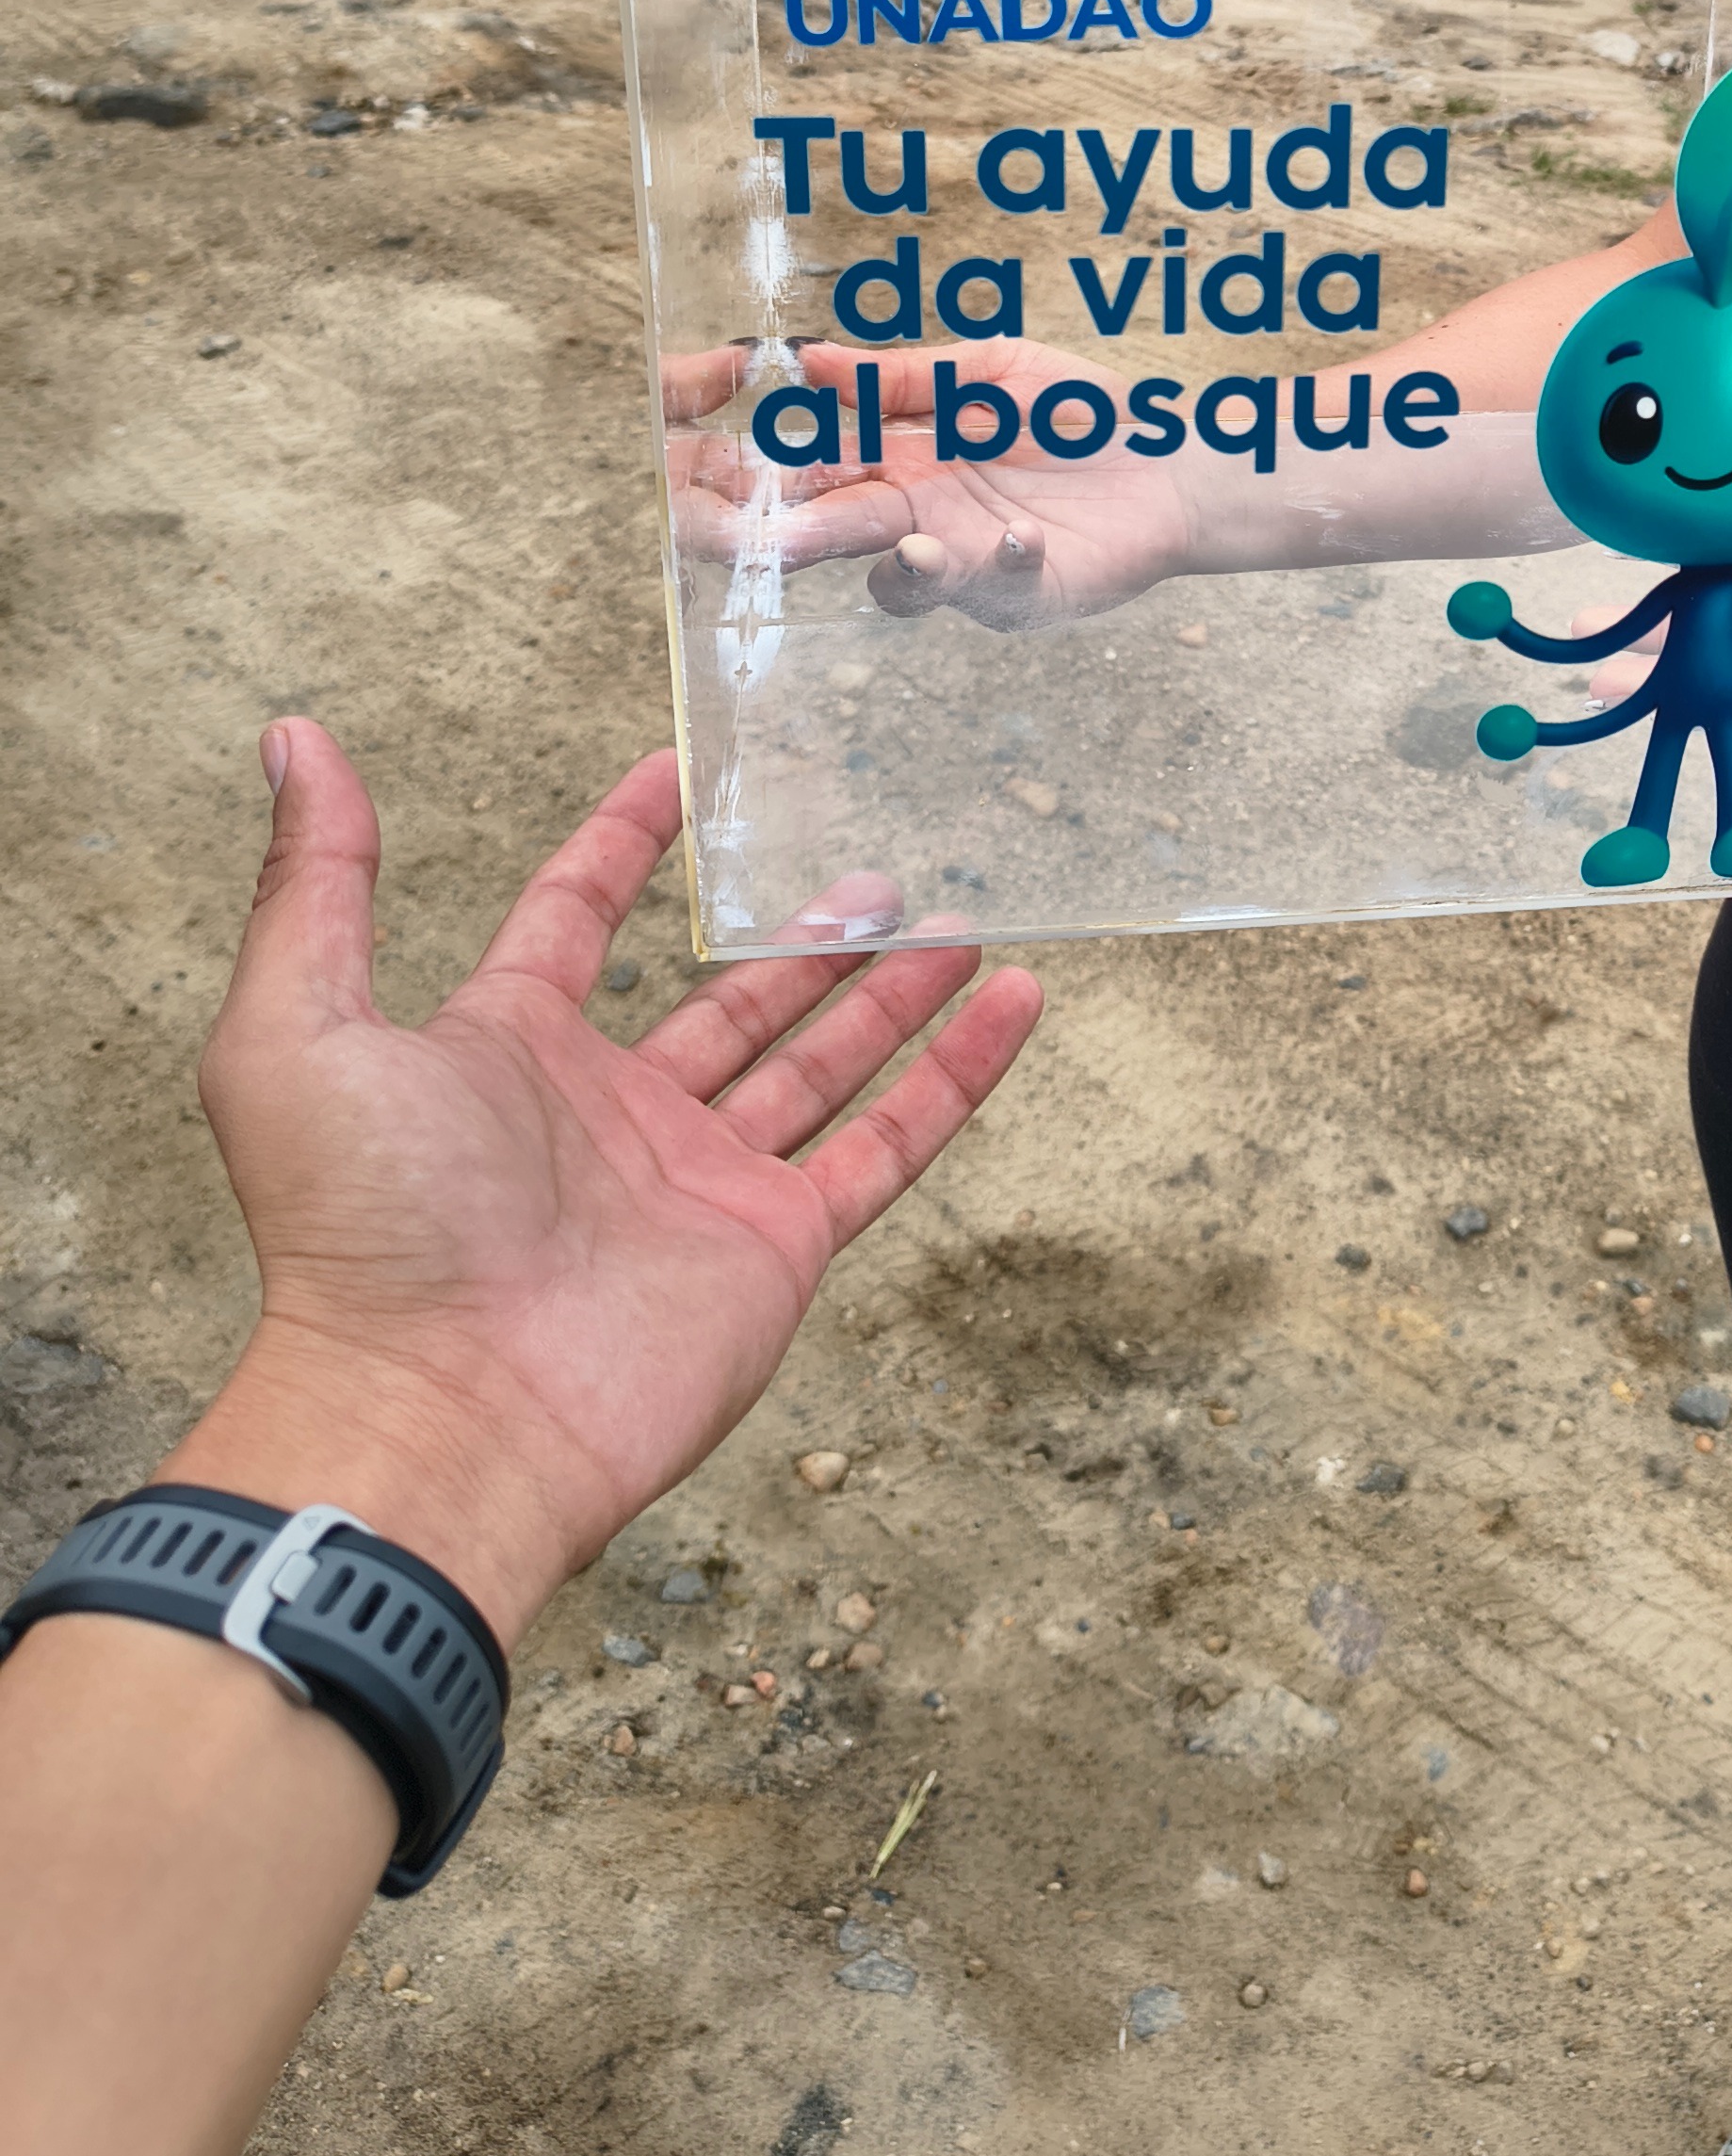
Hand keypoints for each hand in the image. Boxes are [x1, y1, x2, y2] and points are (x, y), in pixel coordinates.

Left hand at [163, 725, 1040, 1648]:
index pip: (576, 922)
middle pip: (730, 999)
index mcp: (504, 1053)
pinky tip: (1012, 1003)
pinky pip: (886, 1145)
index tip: (682, 774)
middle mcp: (612, 1114)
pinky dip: (954, 1077)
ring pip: (820, 1062)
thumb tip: (295, 737)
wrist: (438, 1418)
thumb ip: (316, 884)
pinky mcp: (776, 1247)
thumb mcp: (298, 1028)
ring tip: (962, 917)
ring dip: (891, 990)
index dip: (623, 847)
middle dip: (802, 933)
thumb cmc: (360, 1229)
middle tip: (882, 862)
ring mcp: (702, 1182)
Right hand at [662, 340, 1201, 628]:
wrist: (1173, 458)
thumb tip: (807, 358)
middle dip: (796, 538)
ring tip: (910, 537)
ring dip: (896, 564)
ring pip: (901, 582)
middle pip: (836, 535)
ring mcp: (963, 565)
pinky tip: (1018, 534)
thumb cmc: (1078, 415)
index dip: (766, 474)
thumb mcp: (987, 371)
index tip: (722, 464)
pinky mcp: (1021, 596)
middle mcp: (914, 519)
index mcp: (895, 462)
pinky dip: (1002, 566)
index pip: (811, 472)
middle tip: (765, 537)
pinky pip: (996, 591)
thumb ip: (901, 375)